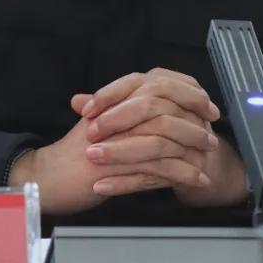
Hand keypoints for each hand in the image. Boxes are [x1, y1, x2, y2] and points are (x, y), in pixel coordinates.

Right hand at [6, 105, 218, 215]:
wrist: (51, 175)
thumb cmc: (75, 152)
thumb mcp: (102, 122)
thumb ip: (125, 110)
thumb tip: (157, 103)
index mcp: (116, 98)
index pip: (158, 83)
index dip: (187, 92)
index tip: (205, 104)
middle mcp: (117, 112)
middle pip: (166, 105)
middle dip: (194, 119)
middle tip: (211, 132)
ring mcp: (118, 137)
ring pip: (166, 136)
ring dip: (191, 147)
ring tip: (208, 157)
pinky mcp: (119, 164)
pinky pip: (159, 167)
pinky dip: (183, 174)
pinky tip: (196, 179)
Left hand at [71, 68, 248, 206]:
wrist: (203, 162)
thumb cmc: (166, 132)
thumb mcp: (137, 114)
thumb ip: (109, 107)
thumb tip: (76, 100)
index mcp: (170, 86)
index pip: (138, 82)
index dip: (110, 94)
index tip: (85, 110)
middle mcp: (185, 108)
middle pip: (149, 107)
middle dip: (116, 121)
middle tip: (89, 134)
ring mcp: (191, 138)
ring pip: (153, 142)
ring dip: (120, 152)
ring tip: (92, 160)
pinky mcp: (190, 167)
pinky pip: (156, 175)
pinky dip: (127, 182)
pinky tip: (103, 187)